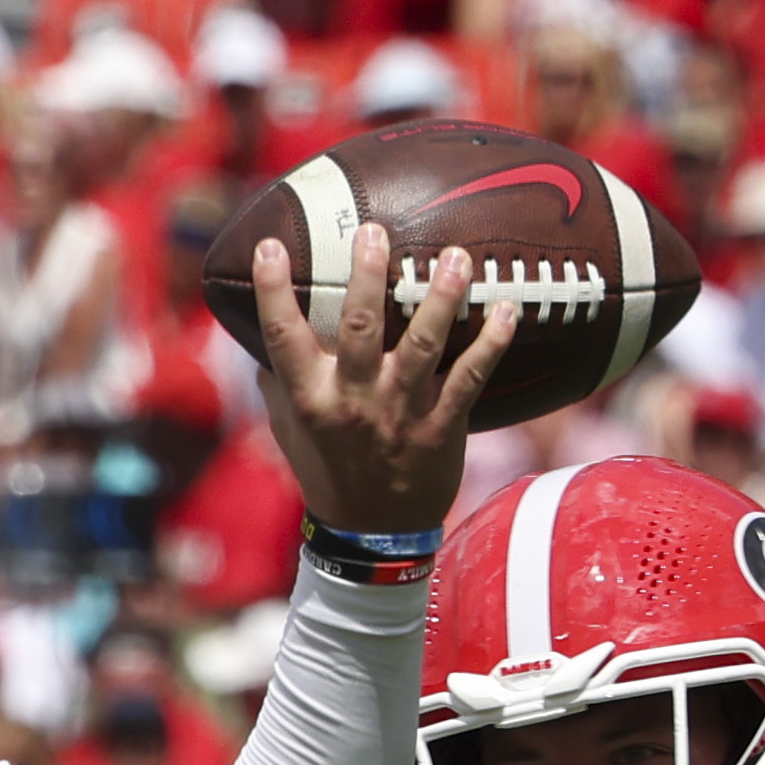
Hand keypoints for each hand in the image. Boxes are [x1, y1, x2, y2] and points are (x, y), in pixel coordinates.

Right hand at [237, 219, 513, 539]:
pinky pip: (470, 378)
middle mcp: (354, 400)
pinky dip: (490, 344)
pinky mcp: (442, 427)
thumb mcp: (289, 429)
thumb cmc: (327, 470)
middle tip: (375, 230)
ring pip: (423, 345)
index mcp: (311, 397)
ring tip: (454, 256)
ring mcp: (401, 412)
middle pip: (361, 327)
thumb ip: (278, 381)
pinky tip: (505, 309)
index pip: (284, 337)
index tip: (271, 248)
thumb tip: (258, 333)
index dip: (274, 292)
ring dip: (440, 298)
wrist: (370, 534)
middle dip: (368, 275)